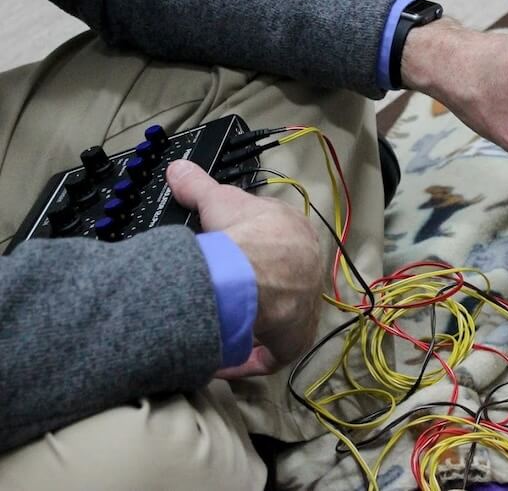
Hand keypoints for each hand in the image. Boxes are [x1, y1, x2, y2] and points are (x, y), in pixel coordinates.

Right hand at [167, 160, 321, 378]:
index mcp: (298, 237)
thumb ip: (198, 185)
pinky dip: (244, 359)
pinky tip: (220, 360)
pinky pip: (268, 355)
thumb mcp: (220, 200)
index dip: (253, 252)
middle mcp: (308, 272)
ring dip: (250, 325)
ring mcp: (304, 310)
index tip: (230, 259)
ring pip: (276, 320)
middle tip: (223, 296)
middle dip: (253, 290)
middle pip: (280, 284)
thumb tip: (178, 169)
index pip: (279, 246)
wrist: (255, 273)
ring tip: (220, 326)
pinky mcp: (292, 342)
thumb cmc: (245, 233)